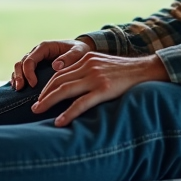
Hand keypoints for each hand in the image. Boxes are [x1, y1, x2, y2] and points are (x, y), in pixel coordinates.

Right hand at [12, 38, 93, 89]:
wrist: (81, 53)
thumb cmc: (80, 51)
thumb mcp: (78, 52)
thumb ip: (69, 57)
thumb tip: (55, 66)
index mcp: (45, 47)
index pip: (31, 59)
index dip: (29, 72)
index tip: (33, 84)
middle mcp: (37, 53)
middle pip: (21, 63)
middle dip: (19, 75)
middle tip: (20, 88)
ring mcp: (35, 60)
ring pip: (19, 67)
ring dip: (16, 78)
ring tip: (18, 90)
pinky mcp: (35, 68)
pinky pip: (22, 72)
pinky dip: (19, 79)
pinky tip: (19, 90)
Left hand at [33, 53, 168, 125]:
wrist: (146, 69)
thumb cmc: (125, 72)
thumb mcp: (103, 65)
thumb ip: (88, 72)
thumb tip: (73, 86)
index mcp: (86, 59)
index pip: (60, 73)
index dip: (47, 86)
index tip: (40, 97)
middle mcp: (88, 66)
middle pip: (58, 80)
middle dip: (43, 95)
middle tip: (33, 107)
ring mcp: (95, 77)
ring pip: (65, 90)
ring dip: (48, 102)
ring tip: (37, 112)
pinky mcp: (104, 89)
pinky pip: (81, 103)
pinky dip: (68, 113)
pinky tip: (60, 121)